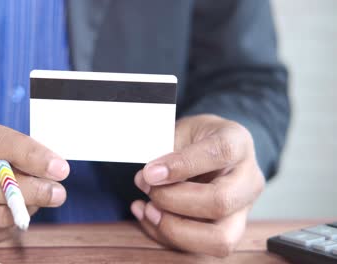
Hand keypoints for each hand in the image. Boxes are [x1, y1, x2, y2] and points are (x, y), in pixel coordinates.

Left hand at [130, 114, 264, 256]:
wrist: (217, 150)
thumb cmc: (198, 139)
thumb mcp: (183, 129)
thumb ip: (166, 150)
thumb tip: (148, 179)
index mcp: (238, 142)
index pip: (220, 153)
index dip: (182, 165)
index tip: (150, 172)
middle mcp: (248, 178)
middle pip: (221, 201)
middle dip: (173, 200)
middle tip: (146, 187)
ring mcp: (243, 209)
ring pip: (220, 238)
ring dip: (174, 228)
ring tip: (147, 208)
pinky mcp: (230, 230)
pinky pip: (202, 248)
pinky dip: (167, 236)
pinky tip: (148, 216)